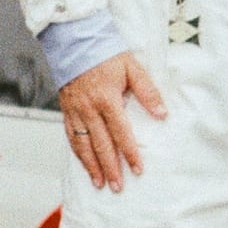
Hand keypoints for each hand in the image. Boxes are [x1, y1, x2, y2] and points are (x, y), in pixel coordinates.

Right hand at [60, 51, 166, 191]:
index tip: (138, 169)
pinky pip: (71, 136)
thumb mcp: (132, 67)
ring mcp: (75, 111)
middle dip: (110, 168)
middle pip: (101, 144)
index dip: (130, 153)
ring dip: (92, 166)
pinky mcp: (66, 110)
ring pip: (83, 145)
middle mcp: (89, 108)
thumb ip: (147, 91)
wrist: (75, 40)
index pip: (121, 132)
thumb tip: (162, 113)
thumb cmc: (105, 52)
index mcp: (107, 99)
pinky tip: (84, 163)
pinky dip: (77, 153)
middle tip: (118, 187)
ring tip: (100, 183)